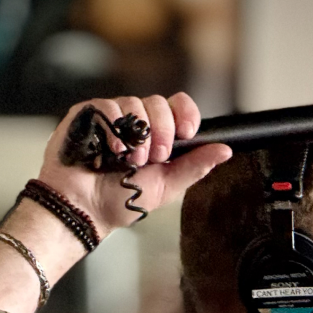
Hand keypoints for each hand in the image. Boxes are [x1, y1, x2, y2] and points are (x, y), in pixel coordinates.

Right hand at [37, 92, 231, 235]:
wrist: (86, 209)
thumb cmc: (121, 200)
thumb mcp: (167, 187)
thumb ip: (195, 167)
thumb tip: (225, 150)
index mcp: (157, 135)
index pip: (178, 106)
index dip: (186, 113)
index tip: (188, 132)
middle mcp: (137, 122)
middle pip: (159, 102)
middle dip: (163, 130)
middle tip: (157, 157)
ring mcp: (113, 115)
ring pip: (135, 102)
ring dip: (139, 137)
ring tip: (131, 162)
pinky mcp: (90, 114)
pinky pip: (108, 107)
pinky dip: (114, 130)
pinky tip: (114, 152)